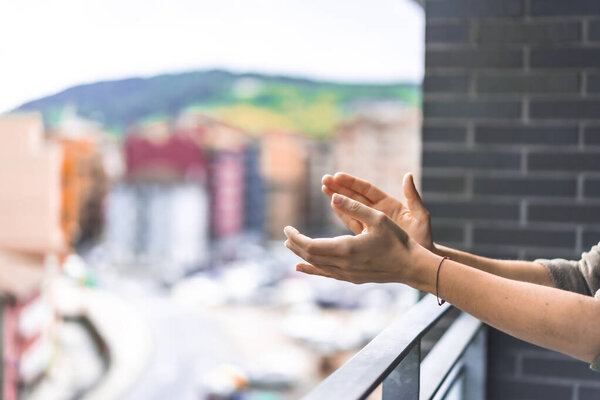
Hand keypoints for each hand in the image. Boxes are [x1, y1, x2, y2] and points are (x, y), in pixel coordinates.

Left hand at [284, 193, 431, 284]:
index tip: (286, 228)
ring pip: (317, 265)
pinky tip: (302, 267)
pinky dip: (312, 269)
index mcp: (346, 249)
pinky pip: (326, 274)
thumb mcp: (378, 218)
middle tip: (286, 233)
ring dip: (301, 255)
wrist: (411, 266)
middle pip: (310, 256)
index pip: (310, 245)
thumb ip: (355, 207)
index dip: (296, 237)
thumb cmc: (397, 240)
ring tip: (289, 246)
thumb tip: (335, 197)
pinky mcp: (352, 278)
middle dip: (295, 245)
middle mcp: (343, 264)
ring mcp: (347, 274)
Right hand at [322, 172, 433, 250]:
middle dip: (340, 188)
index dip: (352, 183)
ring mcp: (371, 223)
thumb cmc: (424, 238)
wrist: (419, 261)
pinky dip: (342, 214)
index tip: (338, 176)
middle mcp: (377, 212)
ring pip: (351, 208)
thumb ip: (413, 197)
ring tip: (324, 188)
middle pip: (355, 196)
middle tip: (325, 179)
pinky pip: (352, 222)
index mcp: (389, 204)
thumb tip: (408, 175)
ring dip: (337, 198)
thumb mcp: (420, 217)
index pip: (367, 190)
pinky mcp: (366, 235)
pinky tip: (332, 206)